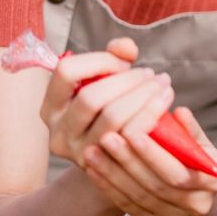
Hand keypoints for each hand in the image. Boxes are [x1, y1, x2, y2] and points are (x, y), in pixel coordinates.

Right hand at [40, 37, 172, 167]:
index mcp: (51, 105)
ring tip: (163, 85)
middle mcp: (58, 131)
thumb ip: (114, 57)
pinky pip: (129, 137)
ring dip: (143, 96)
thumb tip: (126, 48)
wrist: (113, 159)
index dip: (99, 60)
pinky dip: (150, 115)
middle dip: (127, 81)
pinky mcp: (104, 167)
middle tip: (151, 74)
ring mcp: (79, 152)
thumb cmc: (109, 110)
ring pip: (112, 118)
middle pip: (90, 98)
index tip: (124, 62)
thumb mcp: (105, 82)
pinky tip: (164, 102)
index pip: (66, 71)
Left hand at [82, 107, 216, 215]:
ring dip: (113, 173)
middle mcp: (196, 206)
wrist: (194, 186)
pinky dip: (108, 186)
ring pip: (138, 196)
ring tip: (93, 150)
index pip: (181, 173)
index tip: (133, 132)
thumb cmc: (197, 156)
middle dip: (129, 161)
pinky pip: (127, 205)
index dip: (155, 155)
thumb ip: (189, 130)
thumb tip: (180, 111)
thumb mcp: (199, 142)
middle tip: (107, 137)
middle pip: (157, 186)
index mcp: (213, 183)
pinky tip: (92, 167)